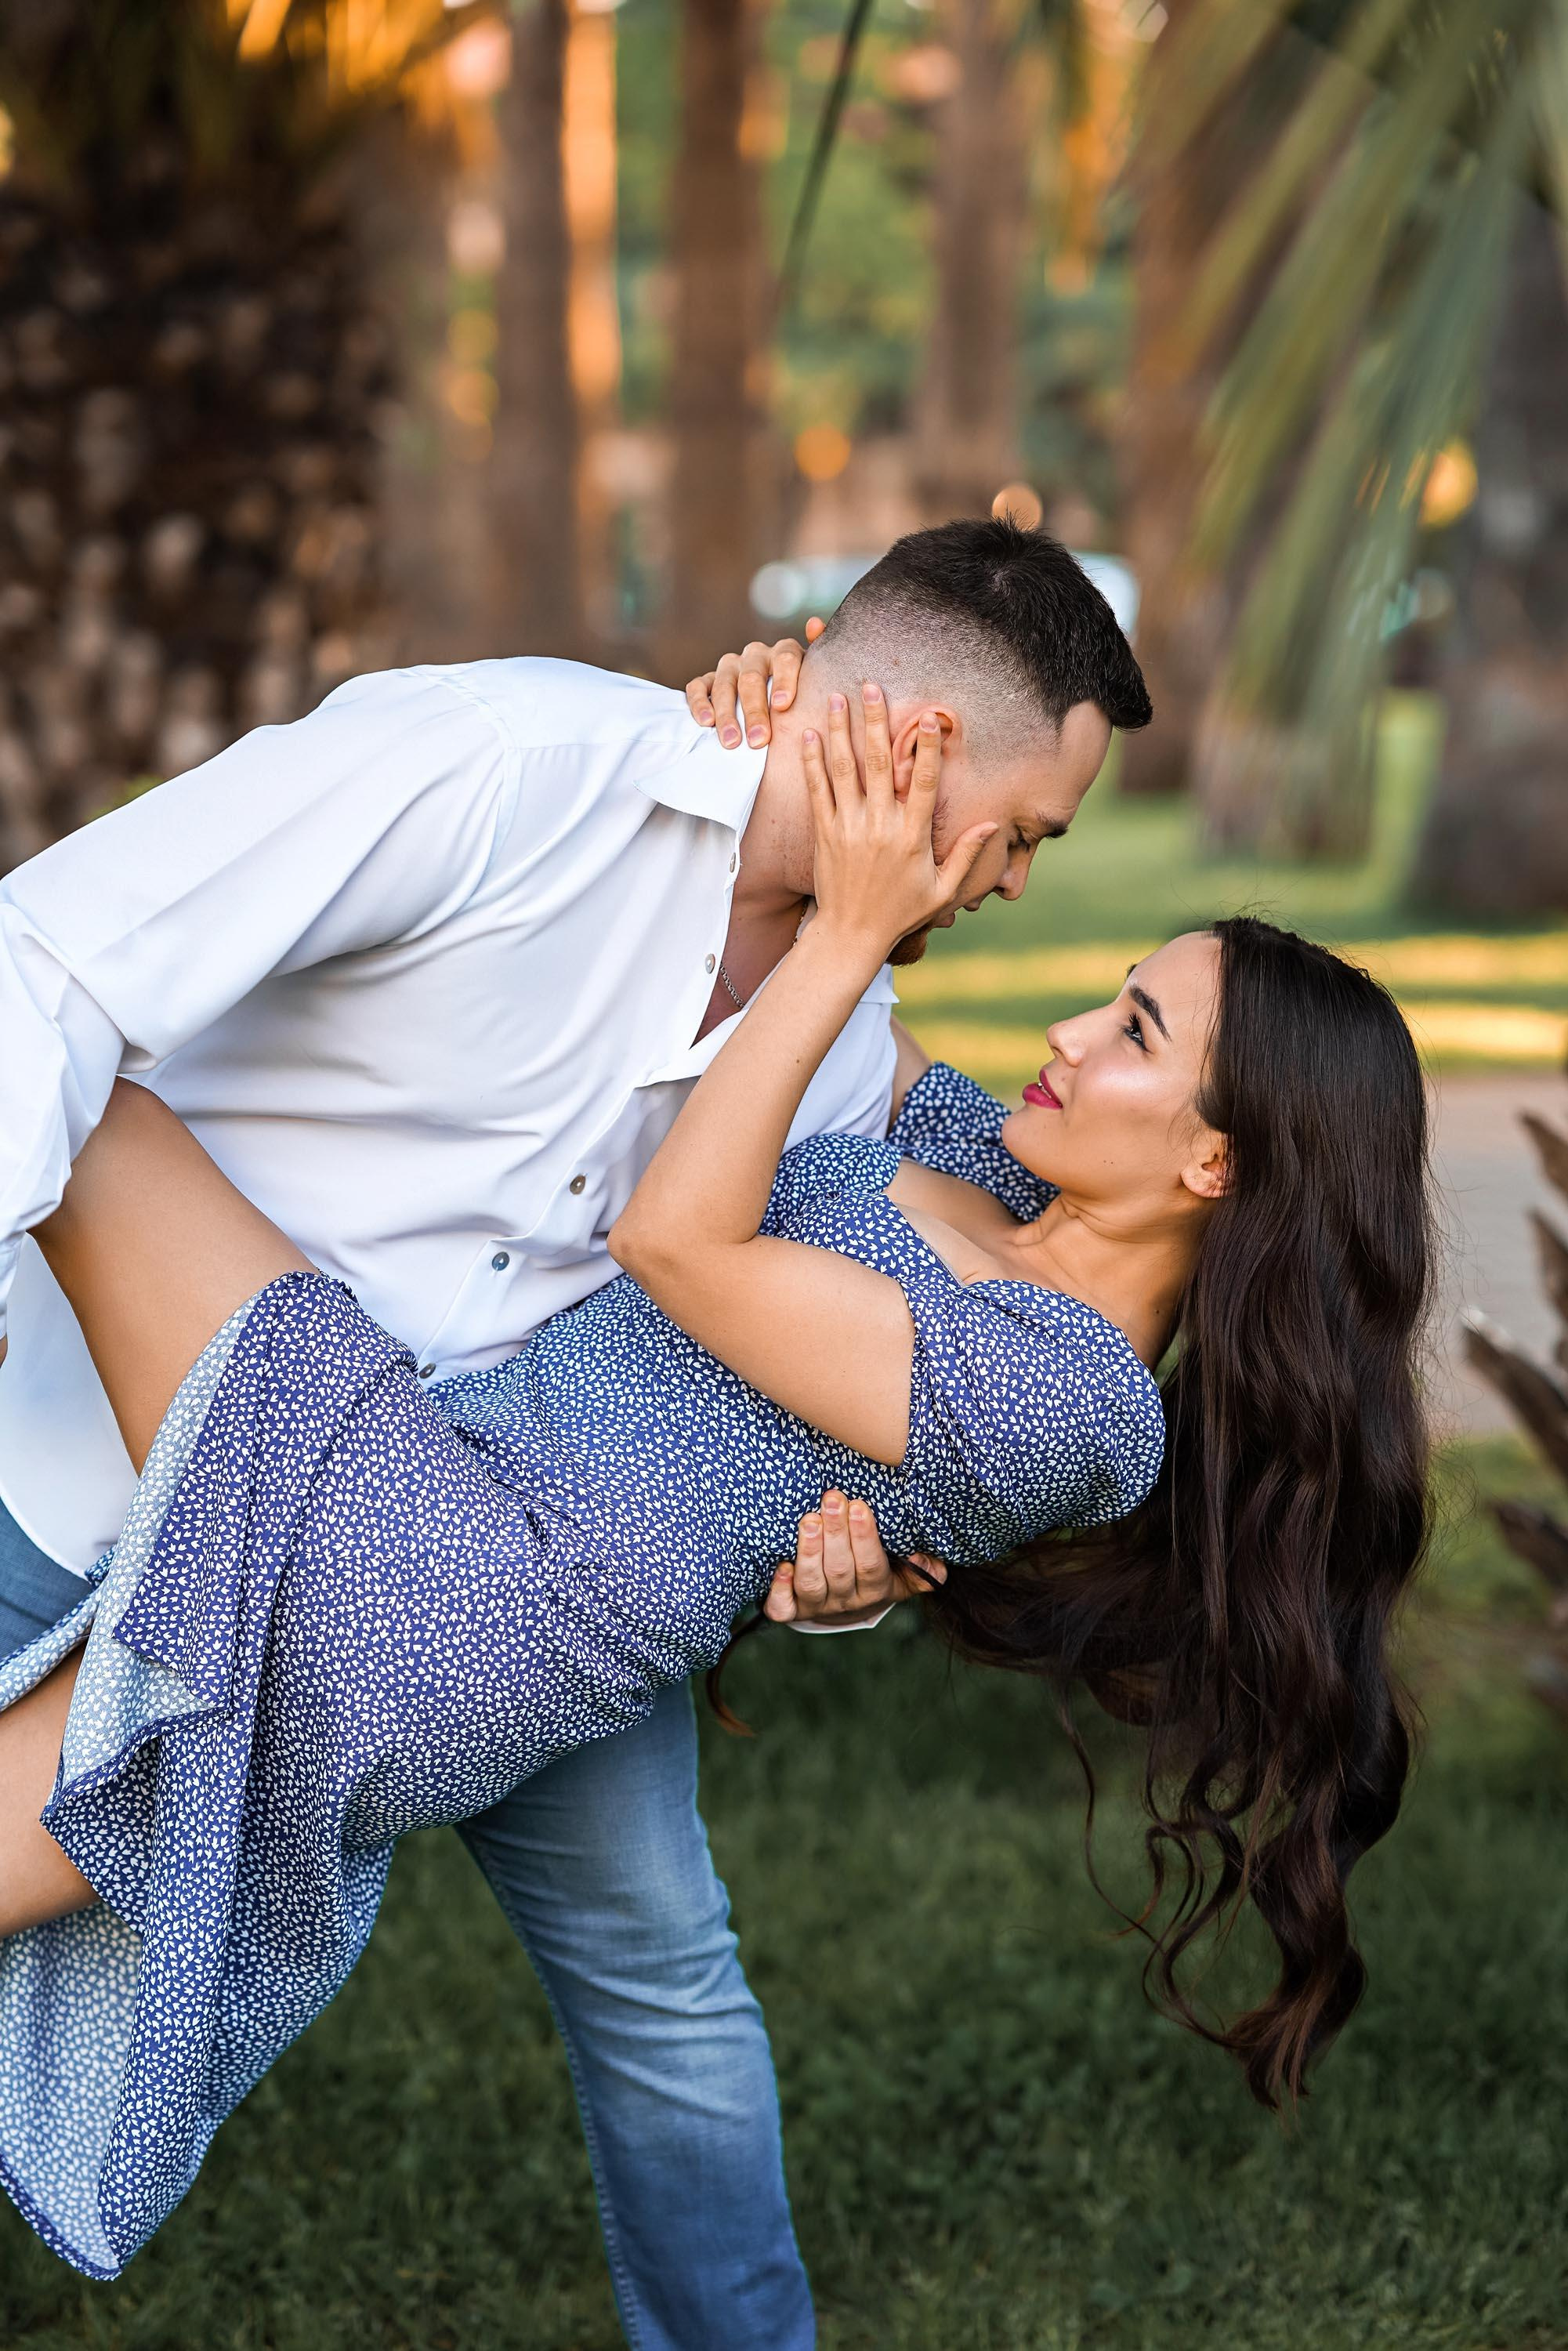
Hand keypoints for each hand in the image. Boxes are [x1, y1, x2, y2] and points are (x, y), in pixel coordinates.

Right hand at [685, 619, 824, 747]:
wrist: (776, 707)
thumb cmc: (801, 697)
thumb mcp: (816, 682)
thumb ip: (821, 661)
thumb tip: (814, 624)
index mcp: (783, 653)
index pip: (785, 659)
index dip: (784, 681)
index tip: (782, 706)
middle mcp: (755, 655)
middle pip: (752, 678)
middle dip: (755, 711)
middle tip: (759, 740)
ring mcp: (730, 666)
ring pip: (724, 684)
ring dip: (727, 714)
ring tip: (733, 742)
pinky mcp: (708, 680)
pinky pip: (698, 687)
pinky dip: (699, 703)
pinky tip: (706, 723)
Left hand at [765, 1489, 947, 1624]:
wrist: (846, 1606)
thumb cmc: (875, 1575)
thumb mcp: (904, 1575)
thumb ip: (924, 1570)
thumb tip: (927, 1560)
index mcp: (876, 1590)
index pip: (871, 1566)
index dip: (865, 1537)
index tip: (858, 1505)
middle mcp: (846, 1601)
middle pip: (840, 1570)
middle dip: (836, 1533)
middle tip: (832, 1499)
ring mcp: (817, 1606)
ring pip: (811, 1584)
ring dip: (809, 1551)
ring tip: (809, 1519)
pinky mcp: (791, 1610)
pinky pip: (782, 1608)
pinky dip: (780, 1588)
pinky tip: (781, 1564)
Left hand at [803, 684, 995, 959]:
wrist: (851, 936)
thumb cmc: (900, 914)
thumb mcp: (942, 890)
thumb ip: (967, 855)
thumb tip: (992, 825)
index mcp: (912, 836)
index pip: (924, 783)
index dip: (927, 748)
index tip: (930, 716)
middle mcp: (879, 826)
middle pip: (878, 763)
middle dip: (875, 721)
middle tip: (872, 685)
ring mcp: (849, 827)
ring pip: (844, 770)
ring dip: (841, 730)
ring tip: (839, 696)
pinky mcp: (824, 834)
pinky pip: (818, 791)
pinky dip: (813, 762)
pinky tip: (810, 735)